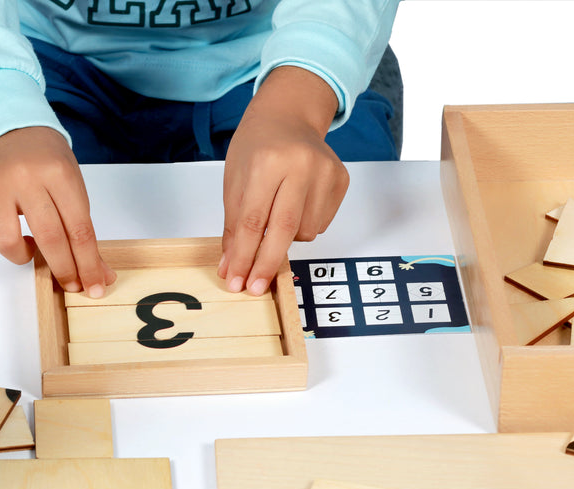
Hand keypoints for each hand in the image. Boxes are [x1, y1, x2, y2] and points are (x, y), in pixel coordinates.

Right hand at [0, 126, 114, 296]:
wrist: (10, 127)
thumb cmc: (45, 160)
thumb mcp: (72, 185)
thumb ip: (82, 228)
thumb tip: (98, 274)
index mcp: (58, 173)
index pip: (79, 229)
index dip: (88, 264)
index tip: (94, 286)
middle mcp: (24, 177)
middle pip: (50, 238)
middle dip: (65, 270)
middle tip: (71, 284)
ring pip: (6, 242)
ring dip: (23, 258)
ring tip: (32, 250)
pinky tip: (8, 238)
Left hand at [220, 66, 348, 295]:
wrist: (288, 116)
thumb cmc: (257, 146)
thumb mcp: (235, 180)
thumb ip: (233, 226)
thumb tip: (232, 267)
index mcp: (267, 162)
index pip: (253, 221)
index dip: (243, 256)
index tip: (235, 280)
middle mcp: (301, 165)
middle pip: (283, 230)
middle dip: (266, 264)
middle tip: (254, 287)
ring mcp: (326, 173)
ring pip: (304, 232)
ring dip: (285, 238)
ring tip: (276, 211)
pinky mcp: (341, 180)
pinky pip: (320, 223)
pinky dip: (303, 225)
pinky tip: (295, 203)